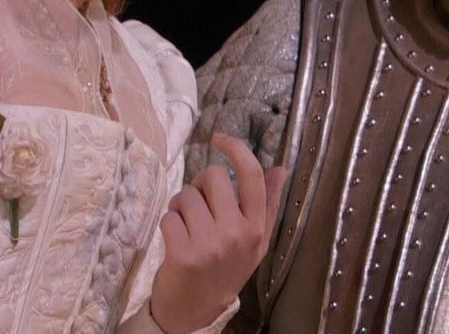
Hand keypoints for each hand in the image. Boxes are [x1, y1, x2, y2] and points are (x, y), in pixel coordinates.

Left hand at [150, 133, 286, 333]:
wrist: (195, 309)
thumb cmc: (226, 269)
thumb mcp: (255, 240)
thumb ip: (267, 203)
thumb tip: (280, 168)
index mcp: (257, 228)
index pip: (252, 177)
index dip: (236, 150)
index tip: (219, 139)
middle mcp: (236, 233)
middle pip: (213, 177)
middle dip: (200, 185)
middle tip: (199, 206)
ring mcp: (210, 244)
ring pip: (187, 195)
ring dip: (181, 206)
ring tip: (187, 226)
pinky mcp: (182, 252)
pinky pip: (169, 215)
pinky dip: (168, 223)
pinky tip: (175, 240)